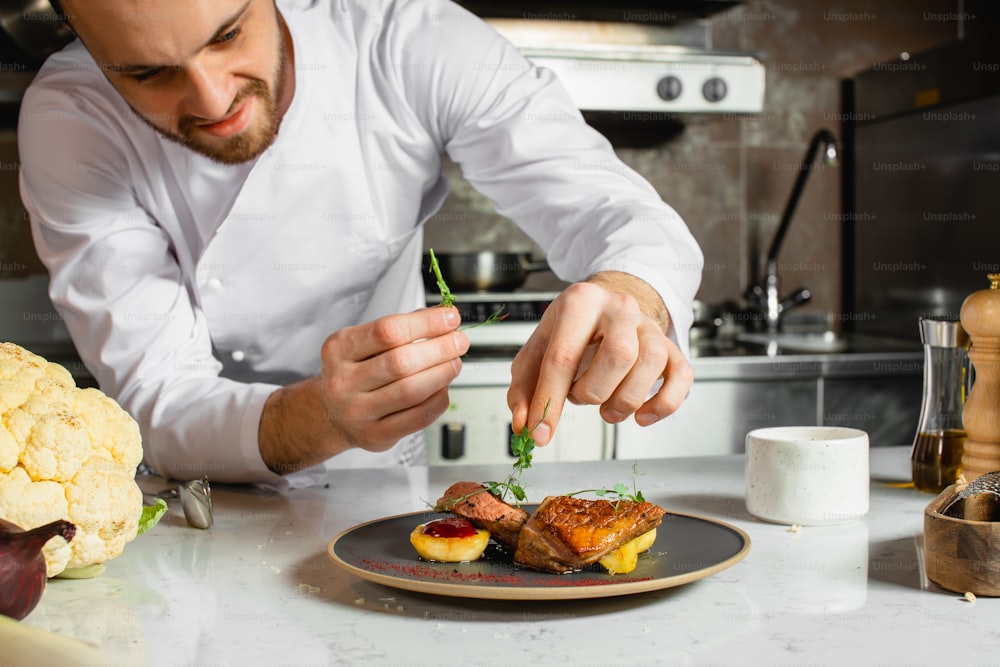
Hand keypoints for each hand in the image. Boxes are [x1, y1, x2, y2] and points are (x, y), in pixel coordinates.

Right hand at [260, 307, 467, 472]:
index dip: (425, 323)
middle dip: (439, 348)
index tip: (450, 317)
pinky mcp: (376, 435)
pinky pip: (418, 417)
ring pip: (412, 390)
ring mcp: (358, 412)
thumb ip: (401, 327)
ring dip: (442, 373)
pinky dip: (438, 399)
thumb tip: (442, 316)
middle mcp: (343, 381)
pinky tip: (443, 387)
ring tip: (454, 362)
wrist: (333, 414)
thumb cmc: (356, 372)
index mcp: (339, 349)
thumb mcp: (365, 343)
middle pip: (401, 362)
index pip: (388, 330)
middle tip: (459, 341)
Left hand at [507, 274, 692, 445]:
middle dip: (594, 392)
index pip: (563, 357)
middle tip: (581, 398)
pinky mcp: (671, 346)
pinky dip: (664, 404)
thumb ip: (524, 389)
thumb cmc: (570, 332)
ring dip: (625, 400)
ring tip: (607, 408)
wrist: (606, 307)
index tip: (540, 433)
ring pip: (650, 364)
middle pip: (618, 355)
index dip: (549, 402)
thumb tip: (525, 423)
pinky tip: (642, 416)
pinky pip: (681, 376)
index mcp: (580, 302)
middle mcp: (619, 308)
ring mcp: (649, 325)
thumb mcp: (536, 352)